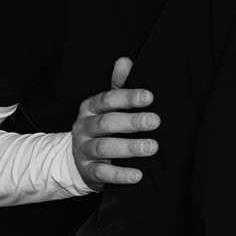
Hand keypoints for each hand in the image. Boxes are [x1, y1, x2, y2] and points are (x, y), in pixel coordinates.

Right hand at [72, 57, 159, 188]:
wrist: (80, 159)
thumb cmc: (104, 127)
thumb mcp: (109, 106)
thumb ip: (119, 85)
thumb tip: (124, 60)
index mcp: (90, 108)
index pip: (106, 99)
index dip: (127, 97)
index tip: (149, 96)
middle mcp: (84, 128)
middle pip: (106, 123)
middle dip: (131, 122)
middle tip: (155, 121)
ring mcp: (84, 150)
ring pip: (104, 148)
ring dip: (129, 148)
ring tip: (152, 147)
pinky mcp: (88, 172)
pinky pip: (102, 173)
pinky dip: (120, 175)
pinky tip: (139, 175)